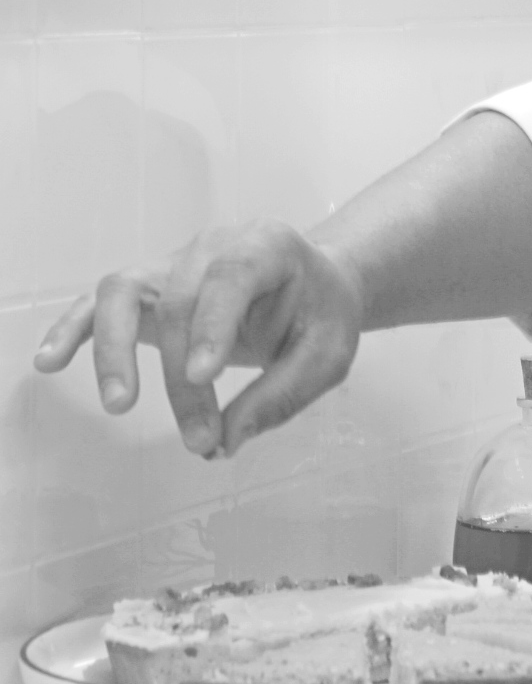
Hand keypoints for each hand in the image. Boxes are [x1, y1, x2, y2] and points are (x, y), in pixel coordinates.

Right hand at [32, 221, 366, 458]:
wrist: (315, 287)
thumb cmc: (322, 315)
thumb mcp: (328, 354)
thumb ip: (284, 393)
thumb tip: (229, 438)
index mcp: (268, 245)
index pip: (232, 276)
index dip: (213, 324)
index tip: (205, 377)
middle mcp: (214, 244)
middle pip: (179, 302)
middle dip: (184, 380)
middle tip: (202, 439)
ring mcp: (174, 262)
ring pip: (124, 292)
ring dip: (114, 350)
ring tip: (119, 403)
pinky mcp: (149, 287)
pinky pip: (102, 303)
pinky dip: (73, 329)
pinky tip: (50, 361)